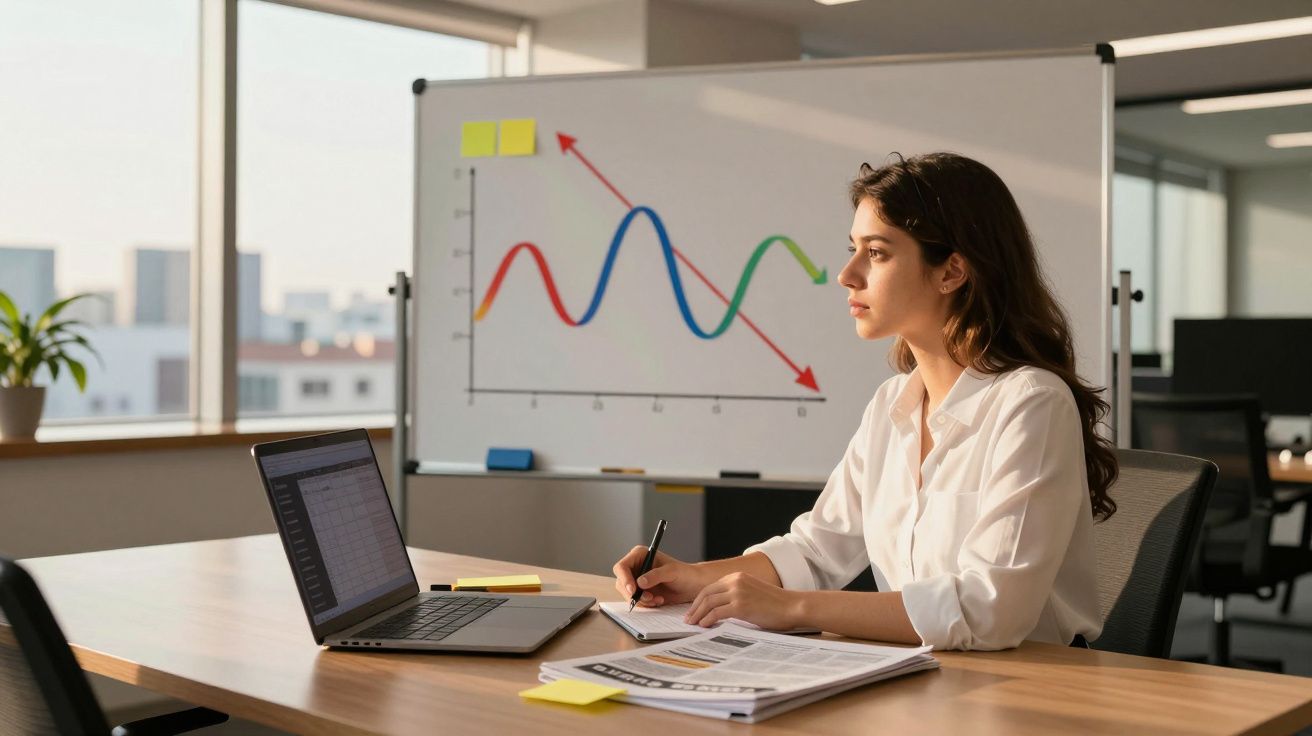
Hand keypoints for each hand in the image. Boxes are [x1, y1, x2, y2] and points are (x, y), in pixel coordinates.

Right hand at [612, 546, 708, 606]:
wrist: (692, 585)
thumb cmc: (684, 573)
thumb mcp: (671, 572)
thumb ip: (656, 575)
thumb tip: (640, 582)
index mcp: (640, 555)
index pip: (622, 567)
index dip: (624, 579)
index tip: (633, 591)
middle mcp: (635, 566)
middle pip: (621, 582)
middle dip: (633, 594)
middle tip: (649, 598)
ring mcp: (637, 580)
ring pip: (627, 594)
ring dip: (641, 600)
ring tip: (657, 599)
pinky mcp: (641, 592)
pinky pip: (635, 601)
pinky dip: (645, 604)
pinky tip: (658, 600)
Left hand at [683, 572, 801, 630]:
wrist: (793, 606)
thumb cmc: (776, 604)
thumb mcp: (752, 593)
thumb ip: (736, 596)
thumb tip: (720, 610)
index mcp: (737, 576)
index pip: (710, 587)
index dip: (698, 600)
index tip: (693, 611)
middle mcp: (735, 581)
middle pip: (705, 594)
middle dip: (694, 608)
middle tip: (688, 619)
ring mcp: (738, 592)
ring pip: (709, 603)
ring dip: (698, 615)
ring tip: (693, 624)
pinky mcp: (741, 605)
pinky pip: (717, 612)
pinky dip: (707, 620)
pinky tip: (704, 626)